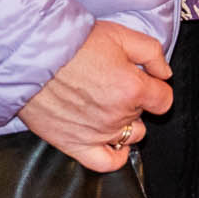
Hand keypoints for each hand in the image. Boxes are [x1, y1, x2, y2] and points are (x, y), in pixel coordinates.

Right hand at [18, 21, 173, 172]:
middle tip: (115, 85)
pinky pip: (106, 163)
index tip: (145, 81)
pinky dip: (115, 156)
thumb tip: (165, 74)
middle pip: (143, 116)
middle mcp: (118, 116)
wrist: (33, 57)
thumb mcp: (121, 34)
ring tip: (107, 106)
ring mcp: (97, 134)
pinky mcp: (75, 145)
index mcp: (133, 89)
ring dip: (124, 123)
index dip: (156, 88)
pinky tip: (112, 142)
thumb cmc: (74, 44)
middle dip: (135, 101)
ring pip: (129, 137)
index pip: (163, 100)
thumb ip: (152, 53)